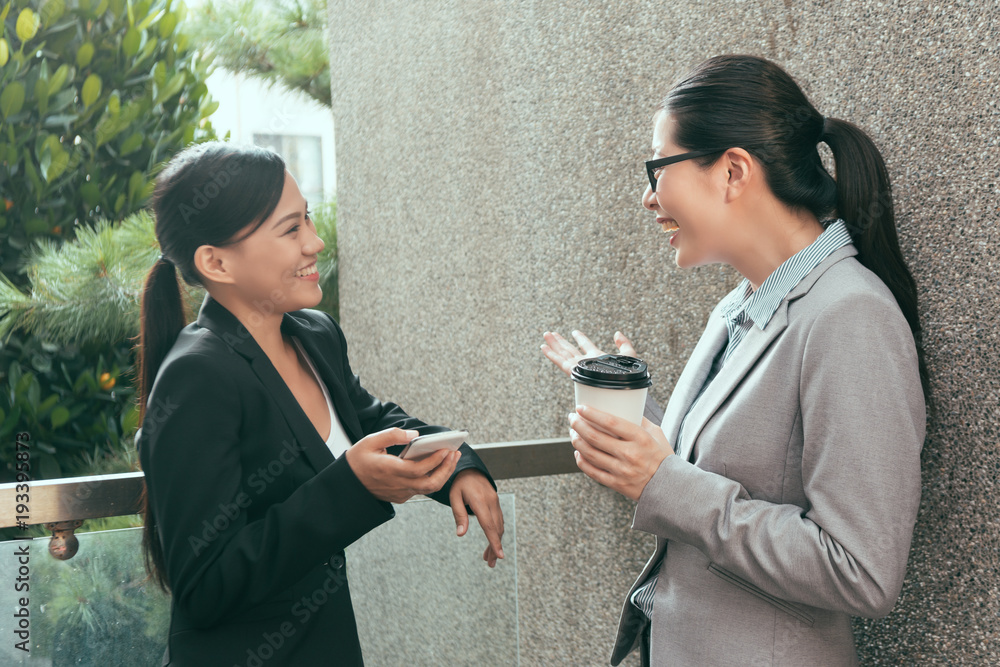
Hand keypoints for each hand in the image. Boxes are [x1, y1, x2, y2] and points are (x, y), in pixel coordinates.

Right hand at [345, 428, 460, 503]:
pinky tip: (437, 466)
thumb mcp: (370, 441)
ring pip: (428, 489)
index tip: (446, 449)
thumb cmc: (358, 460)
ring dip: (442, 474)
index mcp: (390, 470)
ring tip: (450, 459)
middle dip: (446, 468)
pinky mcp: (400, 497)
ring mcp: (400, 493)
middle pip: (430, 483)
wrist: (347, 484)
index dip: (436, 460)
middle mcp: (397, 485)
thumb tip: (414, 434)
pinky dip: (432, 479)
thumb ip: (393, 435)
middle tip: (455, 453)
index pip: (420, 469)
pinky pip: (420, 490)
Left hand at [449, 469, 504, 567]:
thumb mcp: (454, 497)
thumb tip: (460, 534)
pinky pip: (498, 520)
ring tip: (489, 558)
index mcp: (480, 501)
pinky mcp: (496, 503)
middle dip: (495, 547)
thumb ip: (459, 515)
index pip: (489, 525)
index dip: (494, 542)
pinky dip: (496, 533)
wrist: (469, 468)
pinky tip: (492, 541)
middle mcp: (491, 502)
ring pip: (499, 526)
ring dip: (496, 542)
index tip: (499, 556)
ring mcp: (496, 502)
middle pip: (496, 529)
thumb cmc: (459, 482)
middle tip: (491, 563)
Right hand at [541, 330, 638, 376]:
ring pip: (564, 353)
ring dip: (554, 344)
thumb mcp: (629, 356)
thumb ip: (625, 344)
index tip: (575, 332)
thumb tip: (617, 333)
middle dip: (561, 341)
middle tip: (551, 333)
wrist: (619, 391)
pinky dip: (552, 355)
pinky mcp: (574, 371)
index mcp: (597, 358)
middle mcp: (586, 362)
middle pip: (571, 349)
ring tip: (546, 335)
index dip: (580, 338)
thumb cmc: (626, 378)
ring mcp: (579, 367)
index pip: (586, 345)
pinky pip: (561, 362)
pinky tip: (544, 348)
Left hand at [568, 406, 672, 500]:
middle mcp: (630, 454)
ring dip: (576, 441)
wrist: (669, 487)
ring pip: (590, 453)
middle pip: (595, 437)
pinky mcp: (616, 484)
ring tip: (573, 432)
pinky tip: (578, 452)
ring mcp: (621, 470)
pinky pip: (592, 471)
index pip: (610, 422)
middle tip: (572, 418)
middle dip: (578, 425)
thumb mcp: (656, 434)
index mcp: (640, 438)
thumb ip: (639, 420)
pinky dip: (581, 461)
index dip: (592, 414)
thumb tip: (623, 407)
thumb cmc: (662, 457)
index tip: (581, 407)